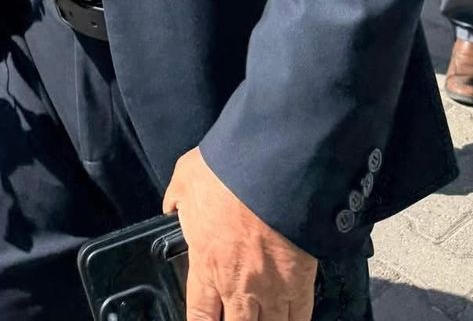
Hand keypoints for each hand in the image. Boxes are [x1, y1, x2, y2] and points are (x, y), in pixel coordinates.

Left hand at [163, 147, 316, 320]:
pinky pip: (298, 318)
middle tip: (237, 313)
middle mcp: (238, 286)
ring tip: (261, 315)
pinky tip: (289, 320)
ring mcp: (271, 289)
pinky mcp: (301, 283)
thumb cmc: (227, 171)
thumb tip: (172, 207)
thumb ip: (178, 200)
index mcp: (206, 264)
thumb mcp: (187, 178)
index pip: (200, 316)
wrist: (273, 166)